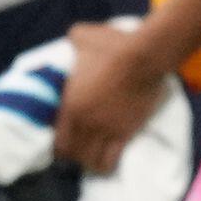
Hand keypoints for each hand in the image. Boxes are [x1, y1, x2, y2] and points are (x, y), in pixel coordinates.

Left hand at [54, 19, 169, 176]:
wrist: (144, 57)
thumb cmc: (112, 46)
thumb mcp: (82, 36)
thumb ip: (71, 40)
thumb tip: (71, 38)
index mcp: (70, 104)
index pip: (56, 139)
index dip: (56, 145)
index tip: (60, 142)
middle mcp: (85, 122)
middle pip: (72, 153)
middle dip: (72, 155)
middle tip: (76, 150)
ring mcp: (105, 129)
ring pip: (91, 161)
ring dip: (88, 162)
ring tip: (90, 157)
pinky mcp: (125, 133)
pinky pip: (111, 160)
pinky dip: (106, 164)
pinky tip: (107, 161)